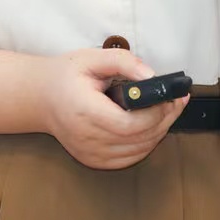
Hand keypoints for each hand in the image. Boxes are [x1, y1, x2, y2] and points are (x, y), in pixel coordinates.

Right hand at [36, 48, 188, 169]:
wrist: (41, 98)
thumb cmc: (66, 76)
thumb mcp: (92, 58)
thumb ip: (124, 62)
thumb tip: (152, 77)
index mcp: (85, 111)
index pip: (130, 124)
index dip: (156, 113)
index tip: (171, 96)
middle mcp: (86, 138)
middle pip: (139, 139)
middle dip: (165, 119)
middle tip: (177, 100)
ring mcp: (90, 153)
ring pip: (138, 151)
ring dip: (159, 131)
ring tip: (169, 110)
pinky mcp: (94, 160)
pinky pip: (129, 158)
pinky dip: (146, 143)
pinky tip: (153, 126)